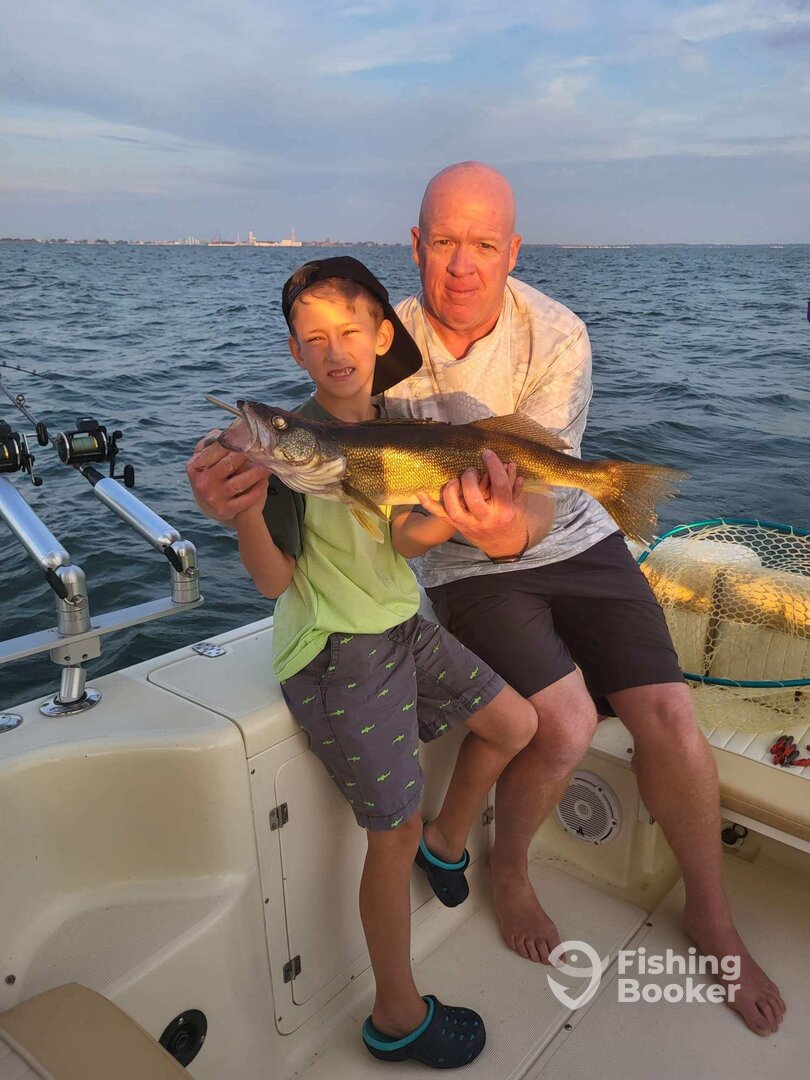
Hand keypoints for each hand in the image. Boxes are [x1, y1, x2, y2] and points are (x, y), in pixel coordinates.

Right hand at [186, 429, 269, 522]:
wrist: (210, 506)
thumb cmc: (210, 476)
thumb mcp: (203, 460)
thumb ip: (212, 444)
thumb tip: (227, 431)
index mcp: (196, 466)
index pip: (216, 449)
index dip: (234, 442)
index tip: (248, 437)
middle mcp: (203, 482)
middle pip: (229, 464)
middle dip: (247, 456)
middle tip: (261, 449)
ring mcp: (214, 497)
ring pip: (239, 483)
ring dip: (256, 473)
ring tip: (266, 466)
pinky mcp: (226, 510)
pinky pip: (246, 500)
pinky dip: (257, 490)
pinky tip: (264, 482)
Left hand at [417, 449, 533, 558]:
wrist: (504, 546)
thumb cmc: (512, 520)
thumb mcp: (517, 502)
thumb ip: (512, 484)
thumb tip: (508, 464)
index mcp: (505, 510)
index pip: (499, 484)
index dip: (493, 466)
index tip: (486, 453)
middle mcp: (486, 519)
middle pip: (474, 498)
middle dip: (469, 479)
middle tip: (470, 470)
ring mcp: (470, 524)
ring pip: (455, 509)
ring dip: (451, 491)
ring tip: (455, 480)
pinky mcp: (459, 526)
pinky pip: (441, 515)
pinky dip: (429, 504)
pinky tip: (420, 492)